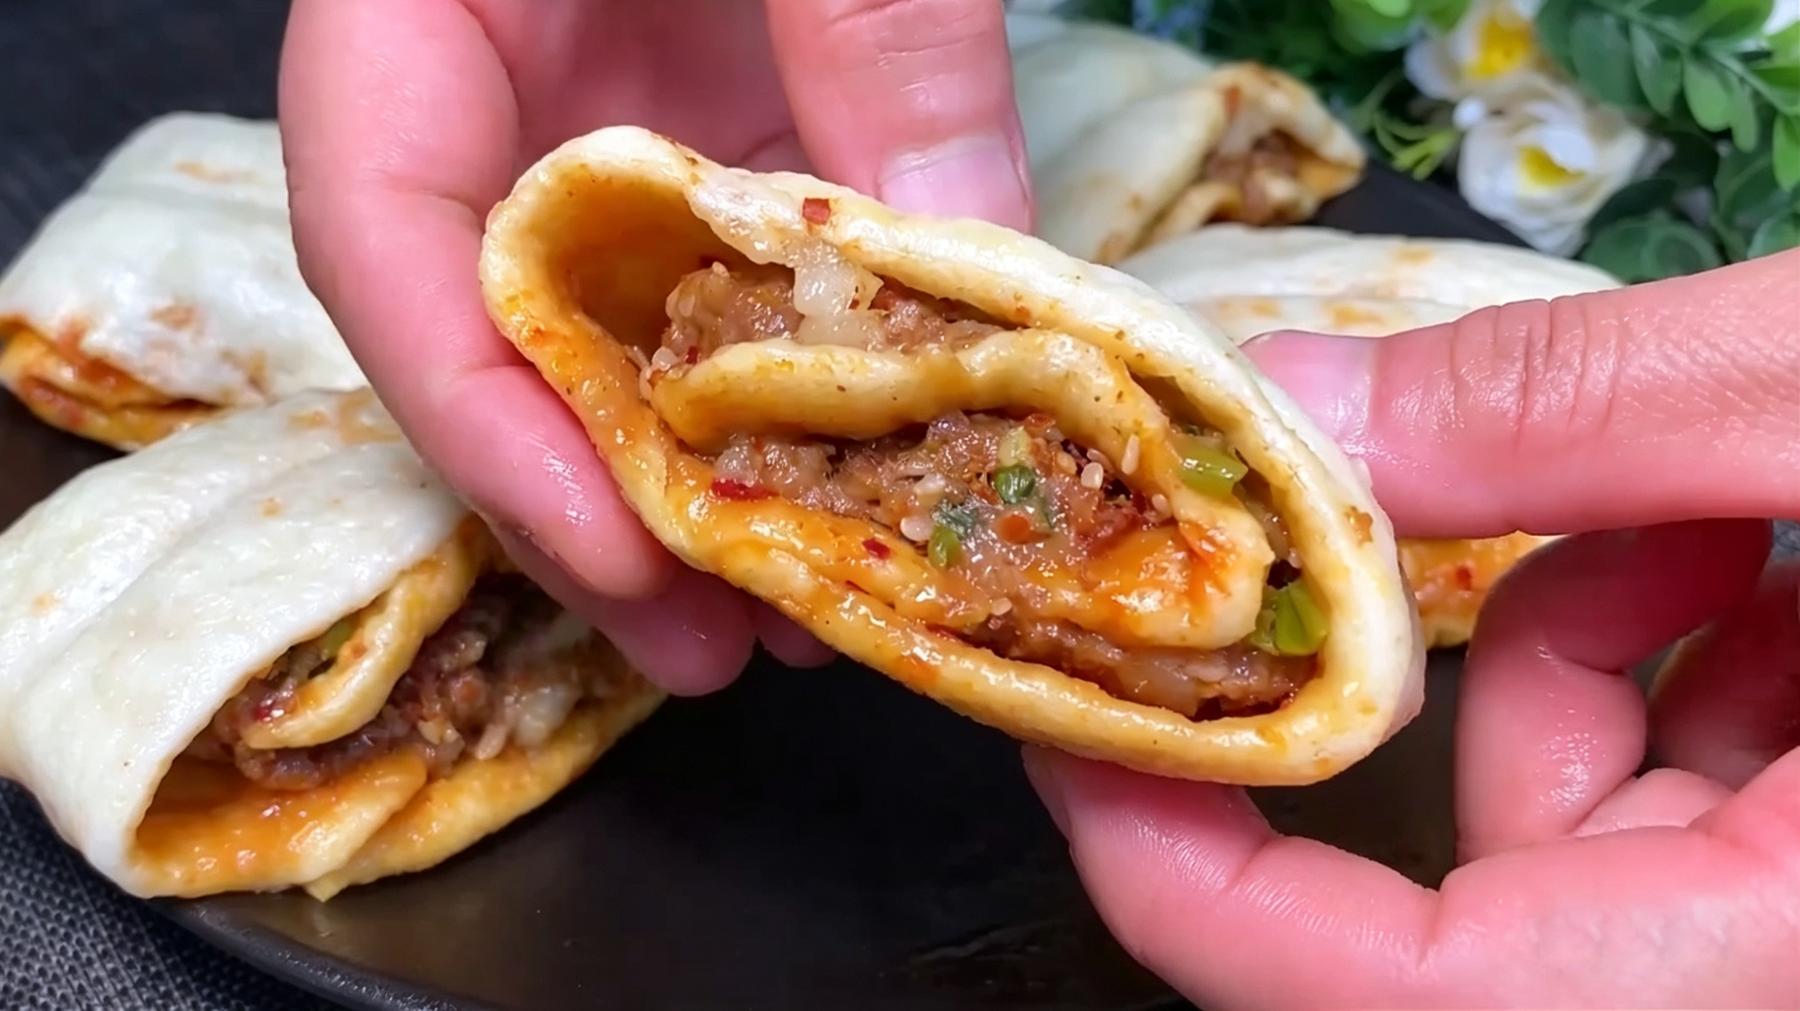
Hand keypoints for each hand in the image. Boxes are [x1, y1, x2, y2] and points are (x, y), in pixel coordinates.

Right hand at [278, 0, 1029, 692]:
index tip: (609, 552)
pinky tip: (851, 477)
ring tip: (796, 607)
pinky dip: (784, 387)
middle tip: (710, 643)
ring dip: (697, 478)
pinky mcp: (719, 122)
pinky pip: (729, 282)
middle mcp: (498, 83)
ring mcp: (609, 115)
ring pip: (617, 329)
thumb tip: (965, 242)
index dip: (471, 413)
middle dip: (596, 504)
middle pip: (494, 326)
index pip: (372, 224)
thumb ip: (876, 36)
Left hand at [1027, 249, 1799, 1006]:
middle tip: (1332, 538)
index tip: (1084, 745)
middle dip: (1390, 696)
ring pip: (1578, 816)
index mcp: (1789, 930)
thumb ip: (1570, 412)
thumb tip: (1296, 405)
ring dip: (1568, 628)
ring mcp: (1798, 893)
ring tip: (1675, 492)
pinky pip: (1680, 772)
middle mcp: (1783, 953)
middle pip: (1478, 910)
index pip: (1417, 994)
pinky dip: (1661, 638)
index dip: (1202, 891)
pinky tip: (1722, 526)